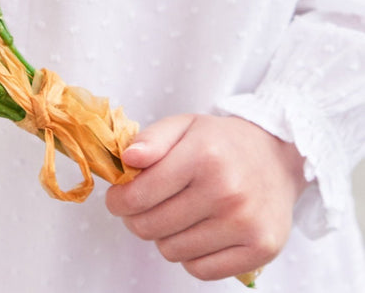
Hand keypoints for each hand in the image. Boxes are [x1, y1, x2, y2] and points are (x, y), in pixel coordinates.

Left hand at [105, 113, 306, 282]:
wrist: (279, 155)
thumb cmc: (223, 142)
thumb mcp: (185, 125)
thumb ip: (151, 139)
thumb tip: (127, 160)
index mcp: (203, 155)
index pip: (139, 194)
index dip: (118, 200)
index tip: (117, 198)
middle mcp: (226, 191)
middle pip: (152, 227)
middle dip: (136, 219)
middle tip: (142, 208)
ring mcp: (245, 224)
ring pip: (173, 252)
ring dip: (165, 237)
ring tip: (176, 216)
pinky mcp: (261, 249)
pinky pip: (201, 271)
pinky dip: (191, 257)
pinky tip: (197, 233)